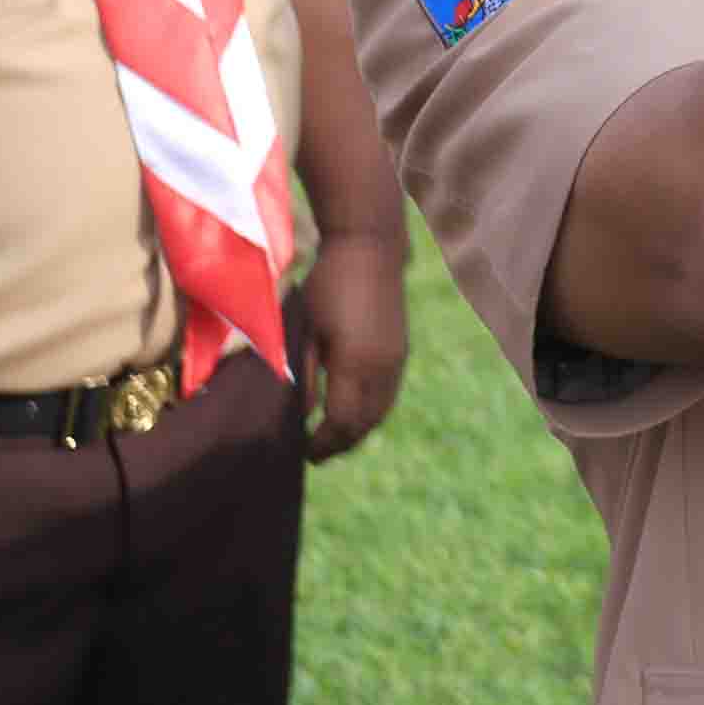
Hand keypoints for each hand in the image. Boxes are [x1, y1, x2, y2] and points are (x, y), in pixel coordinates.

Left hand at [296, 234, 408, 462]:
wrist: (371, 250)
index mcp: (356, 362)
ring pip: (380, 412)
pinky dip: (371, 413)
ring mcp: (397, 360)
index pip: (341, 421)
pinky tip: (353, 413)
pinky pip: (388, 396)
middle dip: (340, 444)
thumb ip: (303, 374)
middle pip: (364, 424)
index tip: (301, 452)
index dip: (322, 442)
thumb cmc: (327, 286)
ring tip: (333, 439)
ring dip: (357, 431)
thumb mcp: (305, 329)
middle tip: (314, 455)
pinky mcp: (402, 352)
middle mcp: (383, 368)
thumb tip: (301, 414)